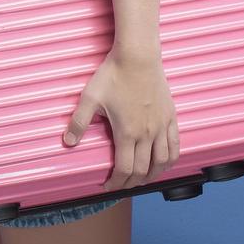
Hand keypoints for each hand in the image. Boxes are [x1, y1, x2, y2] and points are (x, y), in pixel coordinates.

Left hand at [61, 45, 180, 192]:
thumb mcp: (90, 97)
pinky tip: (165, 163)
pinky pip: (176, 145)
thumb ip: (79, 122)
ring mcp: (161, 126)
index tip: (108, 186)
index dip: (116, 182)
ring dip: (153, 175)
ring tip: (143, 180)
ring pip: (163, 161)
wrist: (137, 56)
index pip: (124, 169)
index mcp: (127, 132)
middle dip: (132, 183)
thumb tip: (68, 142)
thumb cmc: (113, 75)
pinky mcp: (170, 117)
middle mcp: (147, 133)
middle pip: (143, 170)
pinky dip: (171, 160)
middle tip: (122, 185)